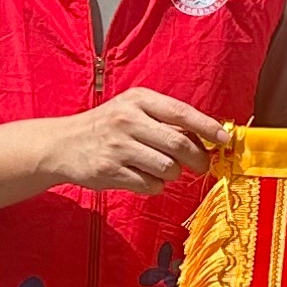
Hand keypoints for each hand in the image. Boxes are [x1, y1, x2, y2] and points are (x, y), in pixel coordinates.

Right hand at [38, 88, 225, 193]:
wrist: (62, 144)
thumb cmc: (107, 127)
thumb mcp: (132, 110)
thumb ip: (165, 119)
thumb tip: (207, 137)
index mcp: (138, 100)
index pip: (182, 113)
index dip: (208, 127)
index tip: (224, 140)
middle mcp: (127, 120)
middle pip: (180, 144)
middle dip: (198, 159)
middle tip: (201, 165)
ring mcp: (118, 147)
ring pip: (168, 168)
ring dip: (173, 174)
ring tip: (162, 169)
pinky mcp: (110, 171)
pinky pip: (150, 185)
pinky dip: (154, 186)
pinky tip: (144, 177)